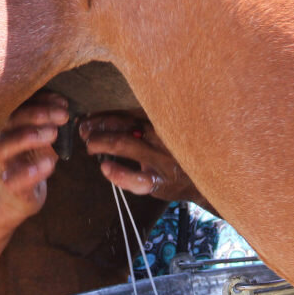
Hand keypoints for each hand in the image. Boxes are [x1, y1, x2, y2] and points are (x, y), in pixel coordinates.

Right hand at [0, 91, 69, 224]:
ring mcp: (1, 163)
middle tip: (62, 115)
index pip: (20, 106)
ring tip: (54, 133)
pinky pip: (15, 178)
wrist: (14, 196)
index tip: (62, 102)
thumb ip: (51, 127)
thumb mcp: (42, 142)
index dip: (41, 101)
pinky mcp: (8, 185)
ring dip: (29, 137)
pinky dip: (31, 171)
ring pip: (4, 146)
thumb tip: (67, 110)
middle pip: (11, 121)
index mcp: (8, 126)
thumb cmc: (29, 162)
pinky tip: (49, 164)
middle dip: (38, 115)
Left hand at [79, 113, 204, 204]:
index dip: (105, 114)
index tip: (88, 117)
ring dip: (101, 143)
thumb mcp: (170, 132)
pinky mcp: (161, 183)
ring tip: (90, 146)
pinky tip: (105, 168)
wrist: (209, 181)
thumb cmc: (182, 153)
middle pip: (124, 124)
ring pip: (125, 145)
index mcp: (164, 120)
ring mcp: (162, 159)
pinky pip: (136, 179)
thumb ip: (146, 124)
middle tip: (83, 131)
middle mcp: (163, 135)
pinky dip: (118, 173)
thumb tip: (108, 118)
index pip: (129, 111)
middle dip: (98, 127)